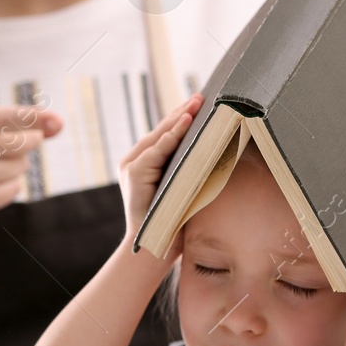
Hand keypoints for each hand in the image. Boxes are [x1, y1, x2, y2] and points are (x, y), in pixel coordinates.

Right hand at [0, 102, 62, 218]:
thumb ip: (12, 118)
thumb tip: (59, 126)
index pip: (9, 118)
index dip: (36, 119)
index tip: (57, 122)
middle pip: (27, 143)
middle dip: (27, 139)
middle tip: (3, 140)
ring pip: (23, 167)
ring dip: (13, 161)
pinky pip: (15, 189)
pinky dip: (7, 182)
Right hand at [117, 94, 201, 249]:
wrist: (155, 250)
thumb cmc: (173, 223)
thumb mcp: (184, 190)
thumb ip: (188, 170)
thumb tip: (214, 151)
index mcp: (146, 164)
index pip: (165, 136)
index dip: (181, 119)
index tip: (199, 104)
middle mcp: (134, 162)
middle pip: (161, 132)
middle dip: (181, 113)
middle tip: (201, 96)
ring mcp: (131, 168)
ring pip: (158, 137)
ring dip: (178, 119)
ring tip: (195, 104)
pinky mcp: (133, 175)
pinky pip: (154, 151)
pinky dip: (169, 137)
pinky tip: (184, 124)